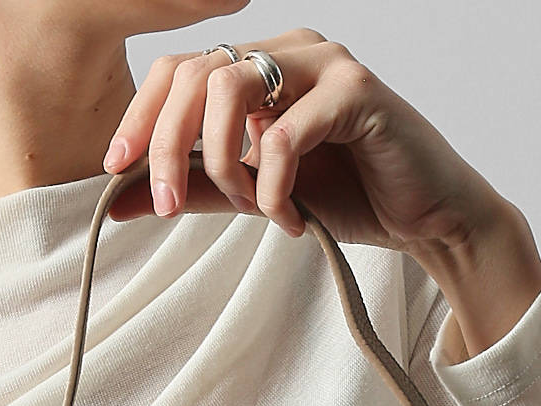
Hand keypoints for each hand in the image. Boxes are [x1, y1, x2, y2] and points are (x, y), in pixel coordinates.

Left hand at [102, 27, 526, 261]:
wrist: (424, 218)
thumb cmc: (347, 196)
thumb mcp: (253, 194)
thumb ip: (194, 190)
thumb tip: (120, 200)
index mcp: (261, 66)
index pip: (179, 71)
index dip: (140, 119)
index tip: (115, 171)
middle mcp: (289, 50)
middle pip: (195, 75)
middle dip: (169, 147)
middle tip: (169, 206)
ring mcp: (324, 64)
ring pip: (231, 92)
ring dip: (225, 165)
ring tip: (250, 209)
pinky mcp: (356, 92)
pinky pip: (283, 136)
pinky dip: (273, 189)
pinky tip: (291, 219)